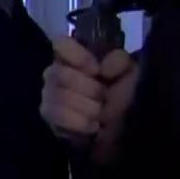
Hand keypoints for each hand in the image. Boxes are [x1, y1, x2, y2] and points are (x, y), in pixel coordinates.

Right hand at [40, 37, 138, 163]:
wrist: (124, 134)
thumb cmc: (126, 100)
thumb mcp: (132, 76)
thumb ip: (119, 62)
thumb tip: (102, 68)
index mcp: (77, 57)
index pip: (60, 44)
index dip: (76, 56)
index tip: (96, 70)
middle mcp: (57, 72)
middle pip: (60, 73)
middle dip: (89, 89)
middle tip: (103, 98)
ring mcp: (48, 94)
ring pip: (58, 95)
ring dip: (86, 108)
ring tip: (100, 115)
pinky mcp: (47, 116)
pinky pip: (55, 115)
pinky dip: (78, 122)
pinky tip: (91, 126)